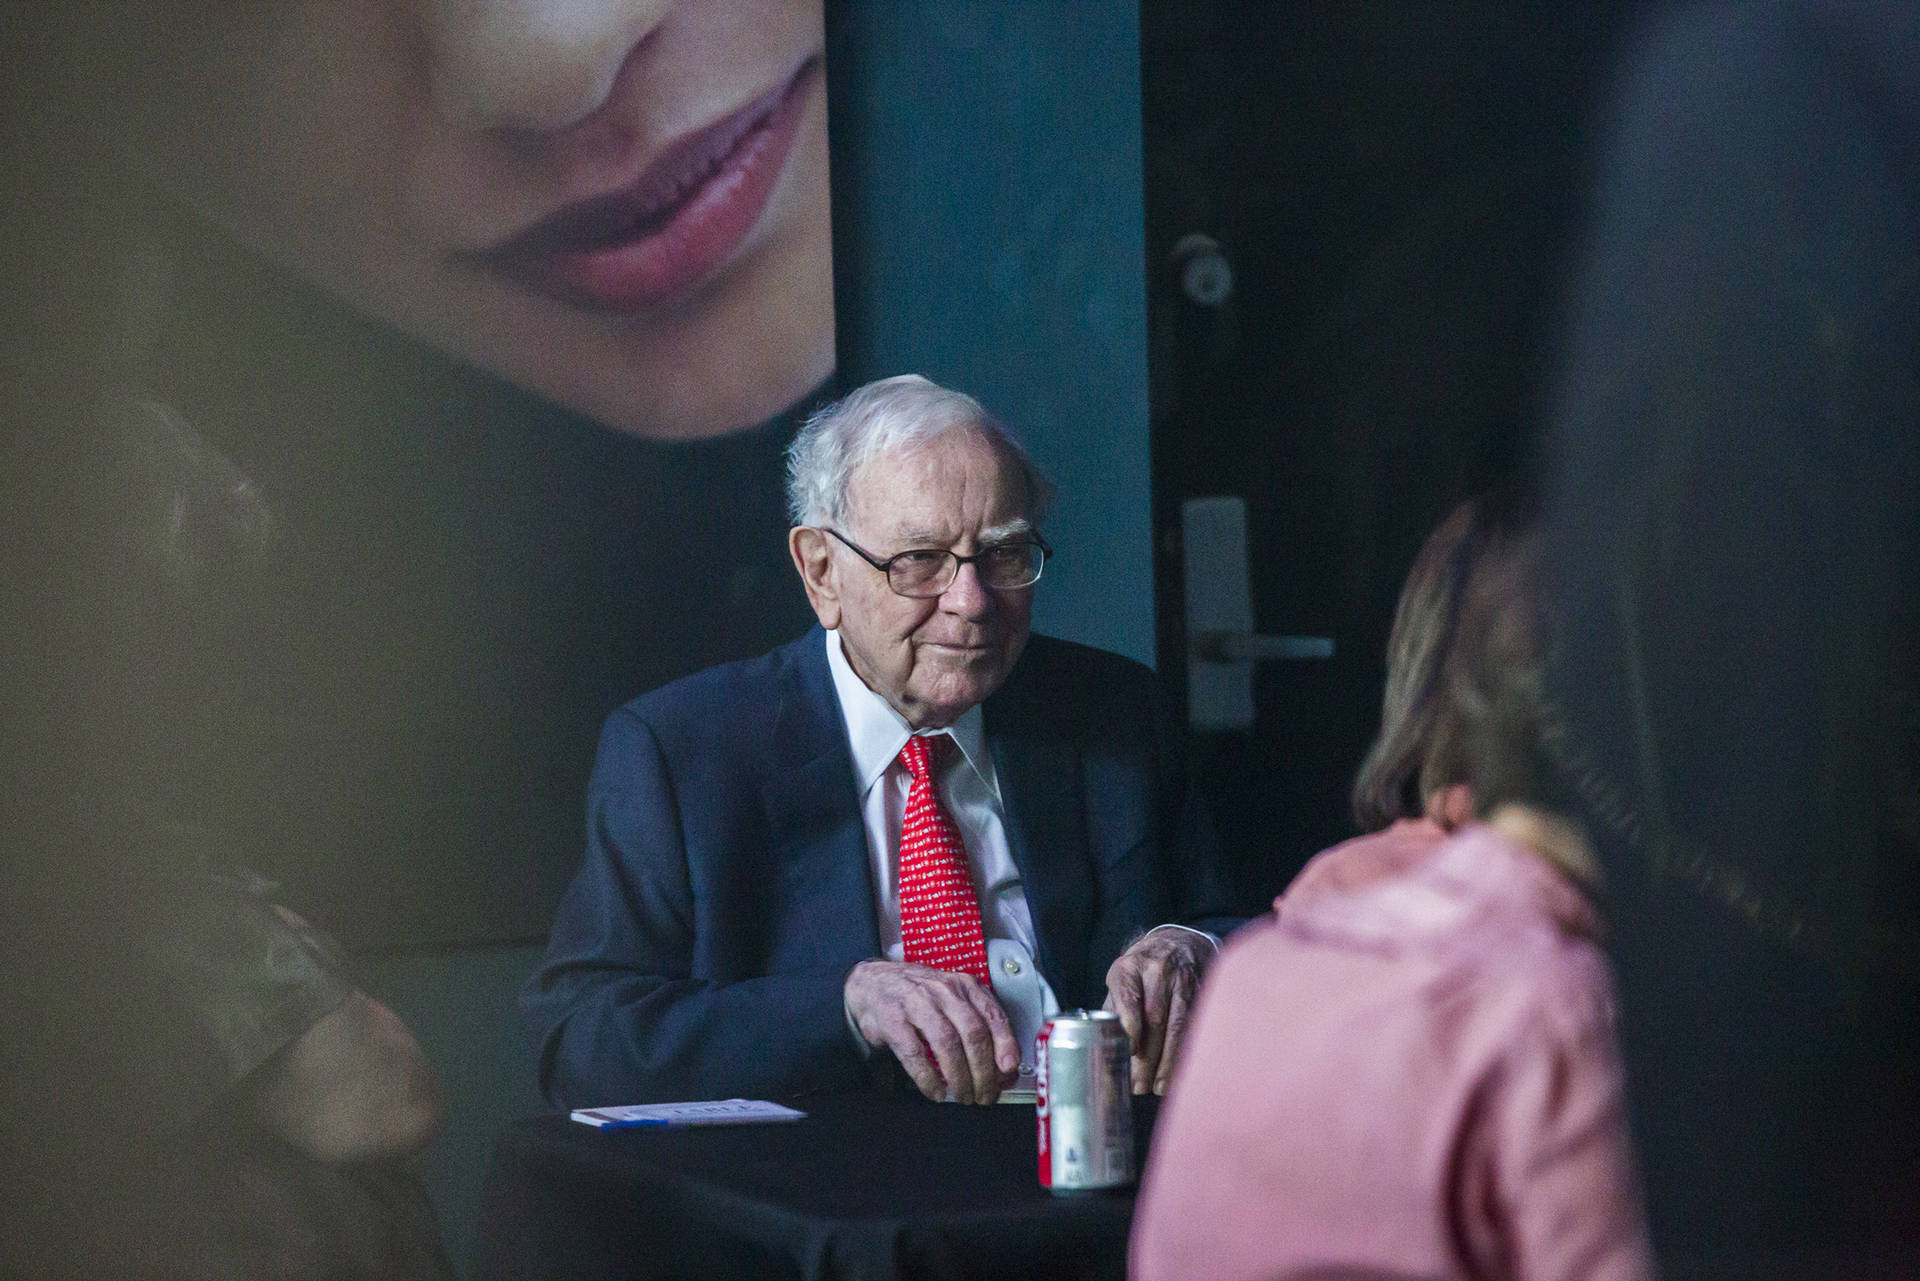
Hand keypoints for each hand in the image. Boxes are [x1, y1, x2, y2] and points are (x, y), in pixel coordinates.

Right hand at [844, 960, 1020, 1103]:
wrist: (871, 984)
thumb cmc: (919, 997)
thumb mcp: (953, 1001)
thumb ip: (979, 1027)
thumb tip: (1006, 1068)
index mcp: (964, 985)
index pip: (993, 1014)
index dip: (1005, 1044)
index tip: (1009, 1068)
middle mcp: (944, 990)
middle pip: (973, 1033)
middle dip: (983, 1071)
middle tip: (985, 1095)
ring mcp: (917, 1002)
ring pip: (947, 1043)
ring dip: (959, 1077)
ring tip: (963, 1096)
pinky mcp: (893, 1019)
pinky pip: (914, 1053)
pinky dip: (928, 1078)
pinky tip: (935, 1091)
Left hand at [1103, 929, 1212, 1094]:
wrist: (1179, 942)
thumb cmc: (1143, 969)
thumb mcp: (1123, 978)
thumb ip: (1116, 1009)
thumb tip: (1105, 1048)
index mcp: (1130, 967)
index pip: (1129, 998)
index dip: (1129, 1028)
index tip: (1128, 1053)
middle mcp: (1159, 971)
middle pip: (1154, 1019)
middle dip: (1147, 1057)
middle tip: (1139, 1085)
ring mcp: (1184, 981)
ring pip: (1179, 1026)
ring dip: (1169, 1061)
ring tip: (1159, 1086)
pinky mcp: (1203, 993)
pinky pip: (1195, 1027)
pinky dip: (1187, 1053)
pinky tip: (1180, 1072)